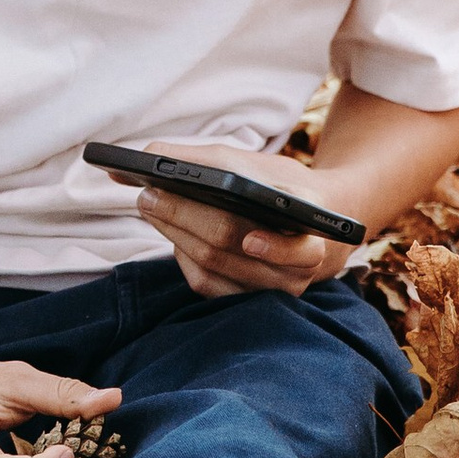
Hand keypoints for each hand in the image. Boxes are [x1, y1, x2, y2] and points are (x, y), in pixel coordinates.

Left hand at [124, 139, 365, 302]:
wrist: (317, 219)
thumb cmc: (279, 186)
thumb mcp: (251, 164)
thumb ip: (199, 159)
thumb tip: (141, 157)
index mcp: (311, 225)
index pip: (283, 240)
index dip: (254, 238)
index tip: (209, 214)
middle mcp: (300, 264)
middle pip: (230, 246)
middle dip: (183, 218)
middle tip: (148, 194)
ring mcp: (277, 288)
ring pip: (214, 269)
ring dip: (176, 236)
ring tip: (151, 206)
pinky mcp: (251, 299)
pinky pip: (208, 286)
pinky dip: (185, 257)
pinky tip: (172, 234)